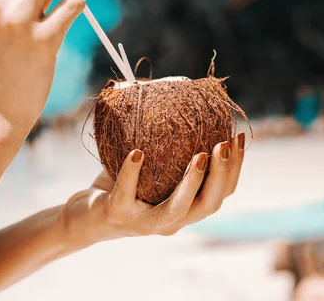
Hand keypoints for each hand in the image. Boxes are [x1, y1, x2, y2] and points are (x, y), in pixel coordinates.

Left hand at [62, 132, 245, 244]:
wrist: (86, 217)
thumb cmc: (124, 186)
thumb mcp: (154, 171)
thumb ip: (172, 149)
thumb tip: (185, 100)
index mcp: (186, 209)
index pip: (221, 193)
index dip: (235, 168)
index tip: (238, 136)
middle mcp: (171, 222)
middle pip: (208, 205)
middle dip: (221, 175)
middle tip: (224, 144)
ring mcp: (144, 223)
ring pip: (176, 210)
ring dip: (192, 182)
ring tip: (200, 155)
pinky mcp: (118, 215)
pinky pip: (127, 194)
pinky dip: (132, 173)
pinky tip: (137, 152)